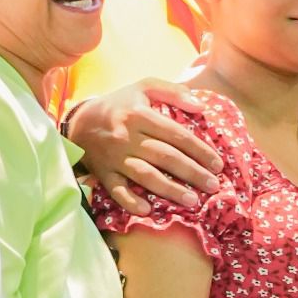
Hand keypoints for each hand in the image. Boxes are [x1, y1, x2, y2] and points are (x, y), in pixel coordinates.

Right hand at [64, 82, 222, 216]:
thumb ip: (174, 92)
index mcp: (140, 114)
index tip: (218, 164)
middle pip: (165, 157)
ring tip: (192, 200)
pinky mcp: (103, 173)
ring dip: (169, 190)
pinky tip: (147, 210)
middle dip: (192, 172)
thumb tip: (201, 105)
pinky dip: (130, 201)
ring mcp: (114, 157)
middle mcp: (127, 136)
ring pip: (145, 175)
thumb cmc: (120, 103)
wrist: (79, 120)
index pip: (177, 134)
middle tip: (214, 186)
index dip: (200, 150)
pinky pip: (116, 190)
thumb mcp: (145, 87)